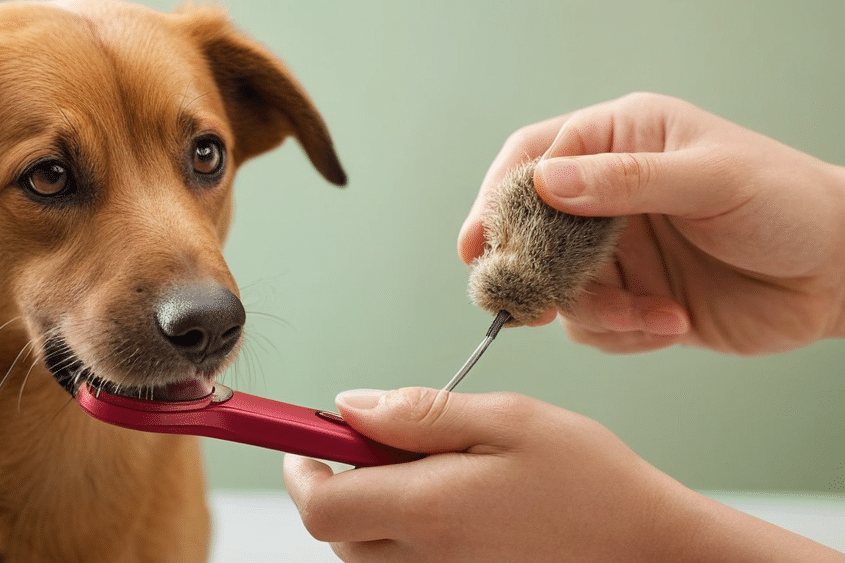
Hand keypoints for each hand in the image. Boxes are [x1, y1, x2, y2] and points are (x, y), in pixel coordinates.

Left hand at [284, 387, 844, 562]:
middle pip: (335, 532)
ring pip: (363, 555)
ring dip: (368, 511)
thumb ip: (420, 414)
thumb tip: (349, 405)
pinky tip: (449, 509)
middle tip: (377, 444)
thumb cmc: (591, 480)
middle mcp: (425, 562)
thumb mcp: (509, 420)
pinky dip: (402, 539)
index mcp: (429, 512)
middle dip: (335, 483)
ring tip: (428, 473)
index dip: (299, 468)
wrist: (652, 551)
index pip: (320, 505)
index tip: (303, 438)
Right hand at [459, 92, 844, 353]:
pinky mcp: (630, 296)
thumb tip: (546, 182)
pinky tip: (672, 323)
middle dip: (531, 270)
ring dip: (595, 312)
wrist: (838, 276)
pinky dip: (623, 334)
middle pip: (529, 229)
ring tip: (651, 315)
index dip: (498, 200)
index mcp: (621, 139)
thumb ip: (627, 180)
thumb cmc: (788, 206)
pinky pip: (591, 325)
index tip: (480, 243)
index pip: (534, 159)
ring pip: (557, 286)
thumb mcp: (711, 180)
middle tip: (533, 303)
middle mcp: (608, 193)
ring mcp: (616, 248)